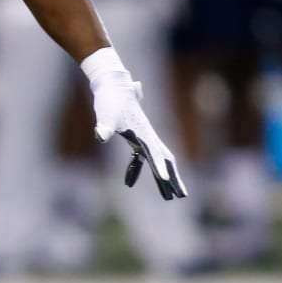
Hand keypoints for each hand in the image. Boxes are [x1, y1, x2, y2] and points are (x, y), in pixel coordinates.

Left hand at [82, 47, 186, 200]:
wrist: (112, 85)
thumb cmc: (109, 100)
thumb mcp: (105, 115)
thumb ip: (104, 126)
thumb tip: (100, 135)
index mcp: (143, 133)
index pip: (154, 153)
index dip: (159, 167)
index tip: (166, 181)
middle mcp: (147, 136)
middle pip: (165, 160)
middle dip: (173, 178)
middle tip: (181, 195)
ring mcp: (143, 137)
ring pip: (157, 160)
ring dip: (162, 177)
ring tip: (169, 196)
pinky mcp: (135, 137)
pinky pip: (141, 158)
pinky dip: (136, 170)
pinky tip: (128, 183)